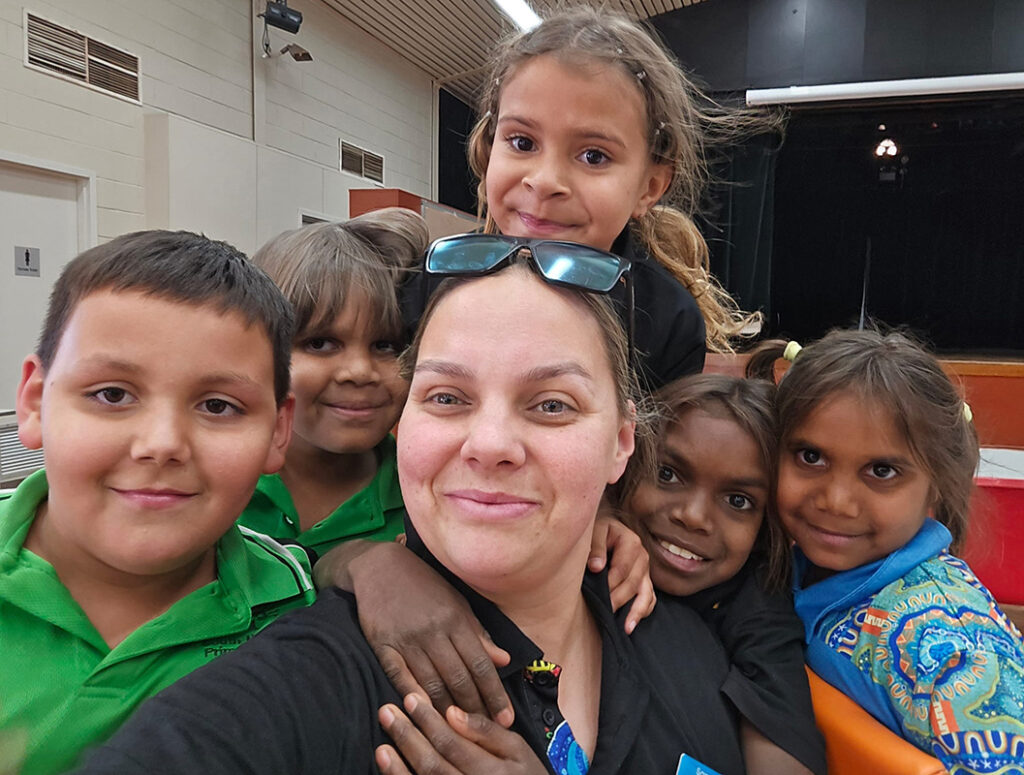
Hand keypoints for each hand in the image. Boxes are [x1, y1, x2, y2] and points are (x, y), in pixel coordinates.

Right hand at [348, 542, 513, 724]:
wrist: (380, 566)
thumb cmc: (424, 584)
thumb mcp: (456, 601)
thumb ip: (478, 633)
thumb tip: (503, 660)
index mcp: (456, 618)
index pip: (481, 664)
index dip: (495, 694)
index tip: (505, 718)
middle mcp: (434, 630)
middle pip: (459, 678)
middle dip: (475, 708)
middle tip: (486, 730)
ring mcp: (407, 639)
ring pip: (431, 683)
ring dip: (447, 710)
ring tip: (459, 731)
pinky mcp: (383, 645)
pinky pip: (400, 678)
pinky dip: (414, 697)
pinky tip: (424, 714)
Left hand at [376, 694, 547, 774]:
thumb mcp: (517, 750)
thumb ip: (487, 731)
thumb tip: (453, 713)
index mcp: (492, 772)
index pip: (451, 743)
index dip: (429, 721)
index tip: (410, 698)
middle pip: (433, 764)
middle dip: (408, 736)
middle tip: (387, 712)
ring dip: (398, 766)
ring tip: (382, 744)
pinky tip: (388, 767)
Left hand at [589, 511, 655, 633]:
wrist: (605, 529)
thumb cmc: (598, 530)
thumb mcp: (595, 530)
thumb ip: (595, 546)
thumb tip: (596, 567)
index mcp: (631, 542)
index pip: (622, 569)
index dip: (610, 584)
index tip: (598, 595)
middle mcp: (642, 557)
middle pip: (633, 583)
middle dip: (619, 600)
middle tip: (605, 612)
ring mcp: (645, 570)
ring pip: (646, 593)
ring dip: (636, 612)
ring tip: (626, 628)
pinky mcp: (645, 580)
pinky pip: (649, 598)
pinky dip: (642, 611)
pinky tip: (631, 624)